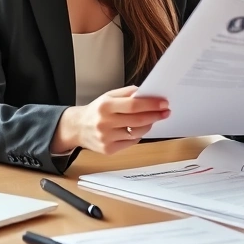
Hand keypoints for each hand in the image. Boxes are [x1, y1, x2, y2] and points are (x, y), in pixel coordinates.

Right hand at [51, 86, 169, 154]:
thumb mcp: (108, 96)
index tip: (164, 103)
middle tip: (166, 111)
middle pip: (138, 120)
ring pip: (137, 133)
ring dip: (149, 125)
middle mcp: (105, 122)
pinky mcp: (108, 149)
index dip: (151, 104)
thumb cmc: (97, 110)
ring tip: (153, 119)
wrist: (77, 127)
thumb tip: (148, 93)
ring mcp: (106, 138)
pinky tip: (138, 129)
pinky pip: (131, 142)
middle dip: (155, 115)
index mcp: (105, 106)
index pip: (134, 105)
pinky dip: (138, 135)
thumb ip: (127, 93)